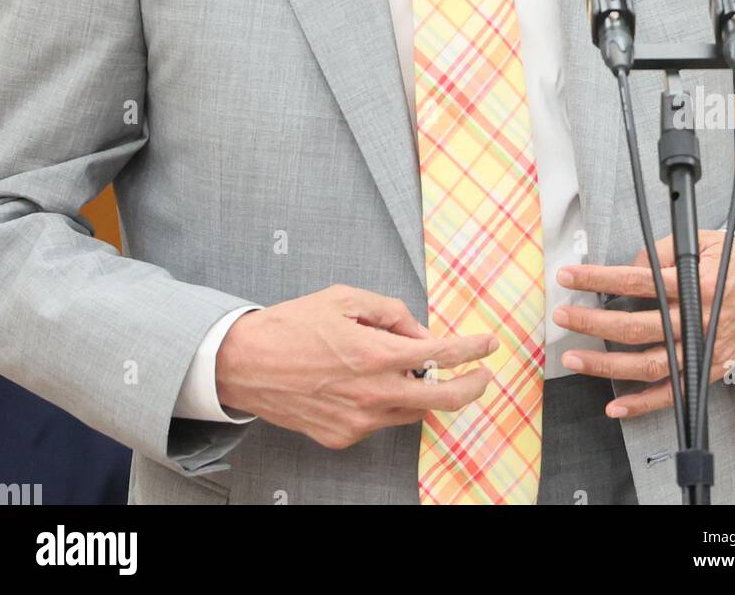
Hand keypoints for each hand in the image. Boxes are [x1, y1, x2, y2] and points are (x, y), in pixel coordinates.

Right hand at [215, 284, 498, 448]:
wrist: (245, 364)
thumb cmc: (292, 326)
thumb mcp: (344, 298)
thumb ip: (389, 312)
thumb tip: (419, 332)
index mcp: (375, 354)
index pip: (440, 355)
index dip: (472, 349)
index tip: (489, 344)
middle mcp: (372, 394)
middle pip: (442, 400)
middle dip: (470, 386)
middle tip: (480, 375)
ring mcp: (358, 421)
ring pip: (410, 411)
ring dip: (419, 391)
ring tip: (402, 368)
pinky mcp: (343, 437)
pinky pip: (379, 420)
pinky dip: (383, 401)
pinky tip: (360, 383)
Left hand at [553, 230, 734, 418]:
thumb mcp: (702, 243)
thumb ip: (662, 252)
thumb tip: (630, 266)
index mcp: (695, 284)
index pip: (637, 280)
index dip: (598, 278)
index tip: (569, 277)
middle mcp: (696, 320)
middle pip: (636, 327)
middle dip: (592, 322)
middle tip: (563, 316)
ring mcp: (701, 350)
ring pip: (648, 366)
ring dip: (606, 364)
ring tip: (575, 358)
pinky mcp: (706, 370)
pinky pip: (671, 393)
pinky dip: (642, 404)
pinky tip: (615, 406)